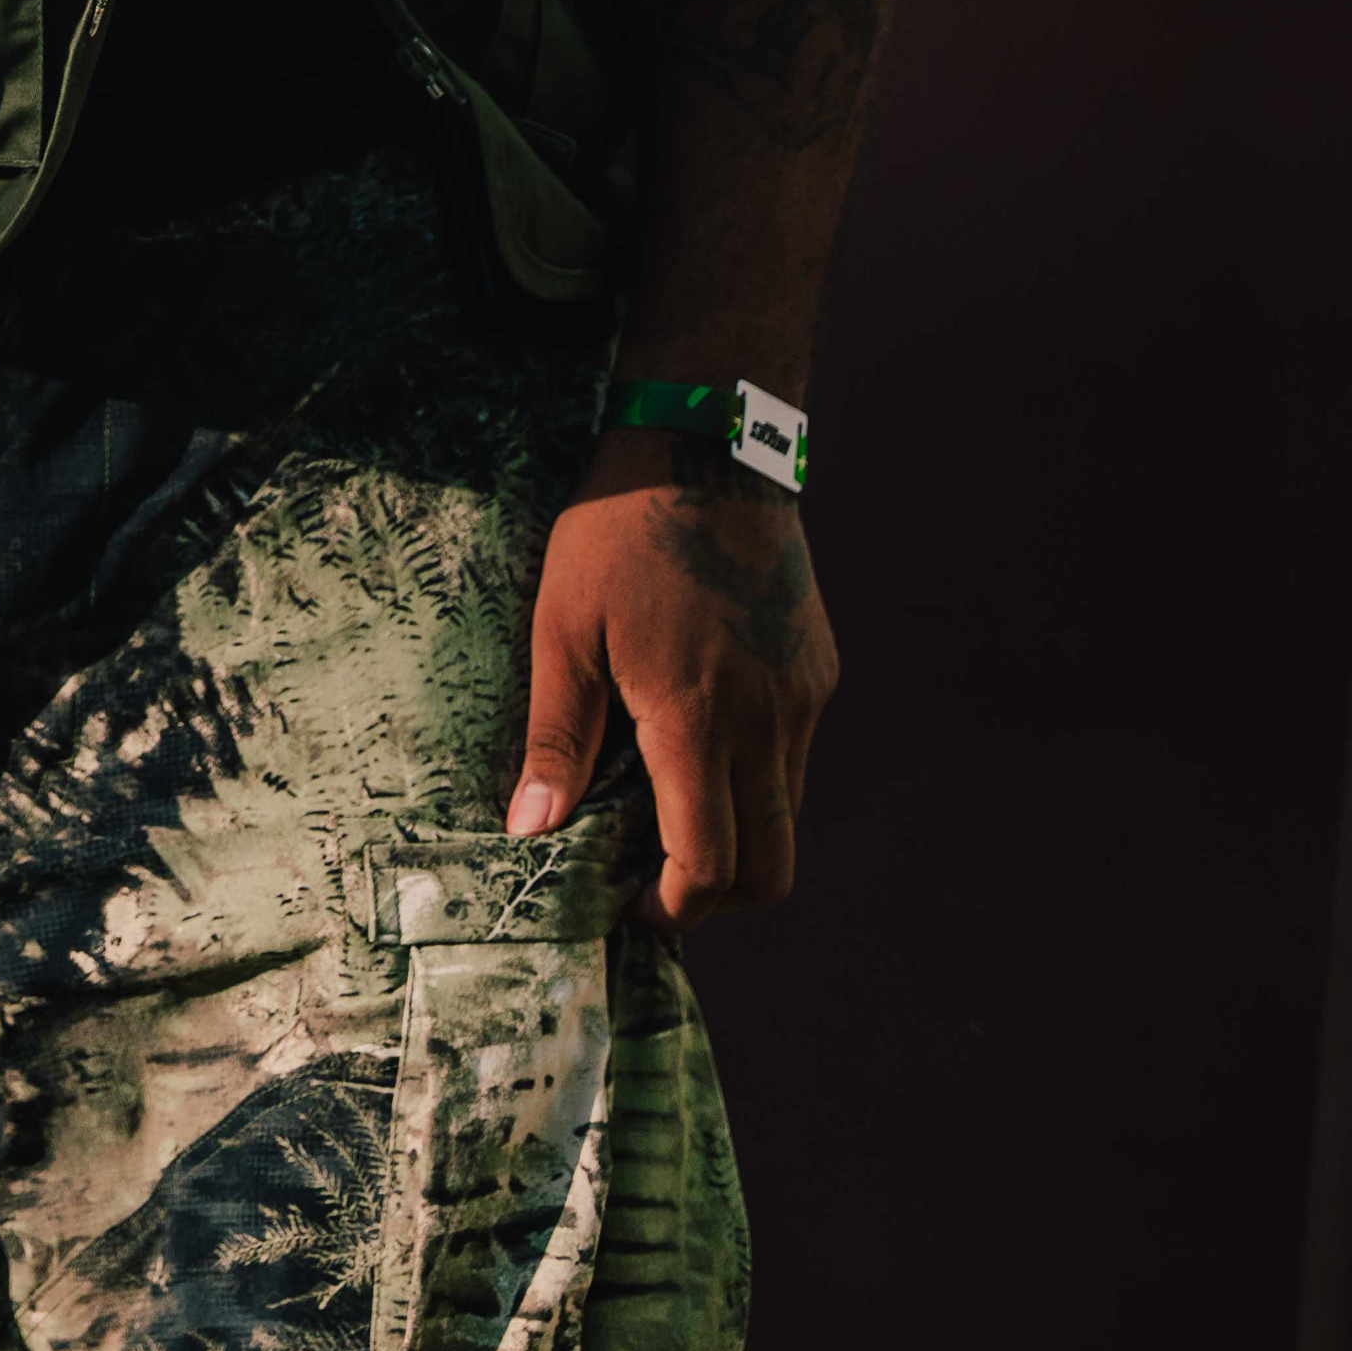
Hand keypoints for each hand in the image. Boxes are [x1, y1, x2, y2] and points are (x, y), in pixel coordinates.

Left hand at [509, 435, 838, 975]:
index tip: (633, 905)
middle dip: (716, 896)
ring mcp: (803, 694)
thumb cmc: (619, 531)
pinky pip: (797, 755)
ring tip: (672, 807)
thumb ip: (559, 735)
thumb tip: (533, 829)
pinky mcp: (818, 668)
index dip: (676, 908)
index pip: (712, 863)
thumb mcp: (564, 627)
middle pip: (770, 866)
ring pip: (789, 814)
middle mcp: (768, 719)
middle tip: (658, 881)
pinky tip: (703, 739)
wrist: (708, 442)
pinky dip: (758, 779)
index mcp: (698, 718)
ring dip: (740, 836)